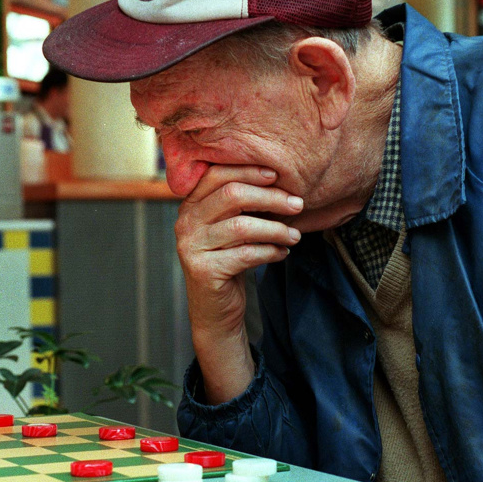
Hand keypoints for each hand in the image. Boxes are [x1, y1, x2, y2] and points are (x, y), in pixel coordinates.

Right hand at [175, 165, 302, 402]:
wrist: (215, 310)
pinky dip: (269, 251)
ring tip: (295, 235)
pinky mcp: (204, 270)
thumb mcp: (231, 229)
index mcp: (190, 205)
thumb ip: (240, 205)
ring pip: (242, 226)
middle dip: (270, 197)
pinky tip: (282, 252)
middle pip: (232, 195)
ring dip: (275, 229)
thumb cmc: (228, 263)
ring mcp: (191, 247)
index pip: (217, 174)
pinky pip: (245, 254)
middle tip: (298, 205)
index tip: (279, 175)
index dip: (249, 171)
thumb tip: (279, 178)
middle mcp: (185, 223)